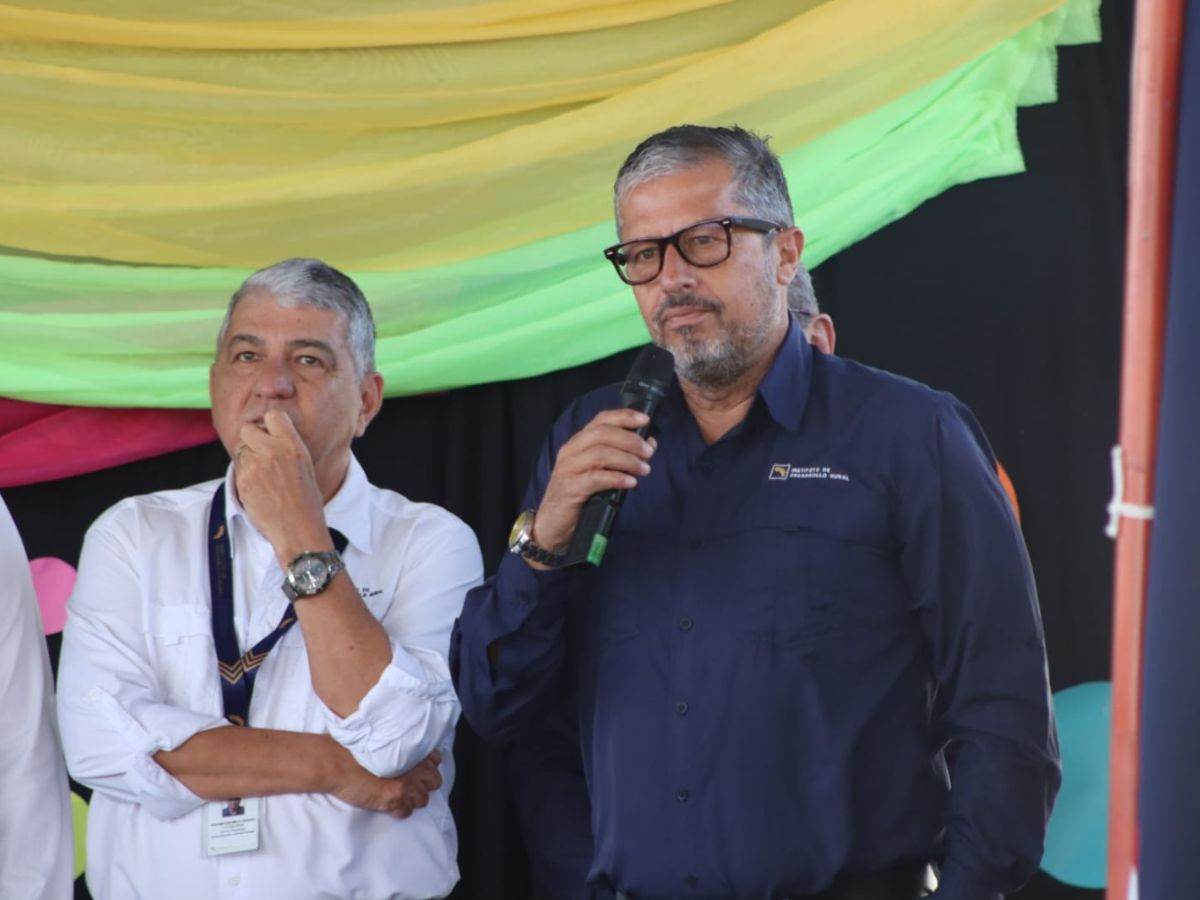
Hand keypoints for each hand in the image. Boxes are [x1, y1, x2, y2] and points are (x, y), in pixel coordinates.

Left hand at [233, 410, 329, 563]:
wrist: (298, 527)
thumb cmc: (306, 499)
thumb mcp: (305, 464)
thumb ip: (287, 445)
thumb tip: (268, 434)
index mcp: (293, 445)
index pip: (273, 415)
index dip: (268, 424)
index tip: (270, 434)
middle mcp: (273, 450)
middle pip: (247, 429)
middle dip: (251, 439)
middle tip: (260, 455)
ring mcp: (255, 465)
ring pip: (240, 450)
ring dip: (247, 459)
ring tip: (262, 477)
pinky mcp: (243, 480)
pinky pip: (237, 468)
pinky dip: (244, 476)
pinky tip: (258, 488)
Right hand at [331, 750, 442, 818]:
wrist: (336, 762)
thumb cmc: (352, 749)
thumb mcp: (382, 741)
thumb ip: (399, 748)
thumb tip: (408, 756)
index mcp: (411, 748)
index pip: (436, 759)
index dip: (425, 766)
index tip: (416, 769)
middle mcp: (414, 764)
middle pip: (434, 780)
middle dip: (423, 783)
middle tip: (407, 783)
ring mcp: (406, 782)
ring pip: (423, 799)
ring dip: (411, 799)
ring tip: (396, 796)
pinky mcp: (394, 798)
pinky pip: (406, 811)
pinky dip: (398, 810)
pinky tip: (388, 804)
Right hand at [532, 408, 655, 554]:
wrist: (552, 524)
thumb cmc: (579, 496)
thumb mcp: (599, 471)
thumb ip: (621, 456)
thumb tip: (649, 444)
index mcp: (578, 443)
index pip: (602, 419)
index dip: (624, 416)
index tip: (645, 420)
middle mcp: (571, 451)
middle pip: (603, 433)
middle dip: (630, 440)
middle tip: (649, 452)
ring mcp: (568, 469)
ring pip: (600, 453)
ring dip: (628, 460)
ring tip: (644, 469)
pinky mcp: (570, 488)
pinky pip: (596, 478)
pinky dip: (617, 478)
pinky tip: (630, 483)